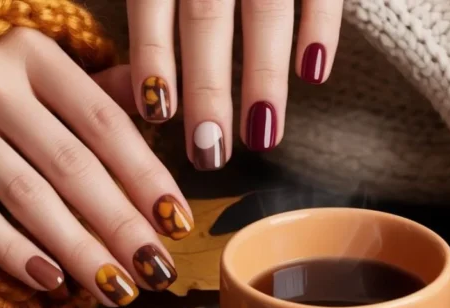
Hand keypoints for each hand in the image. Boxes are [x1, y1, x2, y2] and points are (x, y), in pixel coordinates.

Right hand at [0, 28, 194, 307]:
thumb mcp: (39, 63)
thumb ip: (96, 87)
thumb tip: (159, 104)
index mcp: (35, 53)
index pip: (105, 124)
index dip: (146, 176)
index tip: (178, 221)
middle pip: (72, 166)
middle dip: (122, 225)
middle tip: (158, 269)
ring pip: (27, 197)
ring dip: (79, 249)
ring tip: (118, 288)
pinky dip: (13, 251)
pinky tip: (52, 280)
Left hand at [126, 0, 342, 167]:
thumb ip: (149, 0)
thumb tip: (128, 66)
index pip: (154, 2)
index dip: (155, 59)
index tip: (159, 114)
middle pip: (208, 18)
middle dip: (208, 89)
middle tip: (209, 151)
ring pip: (265, 10)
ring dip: (264, 76)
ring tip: (263, 135)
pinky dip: (320, 27)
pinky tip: (314, 74)